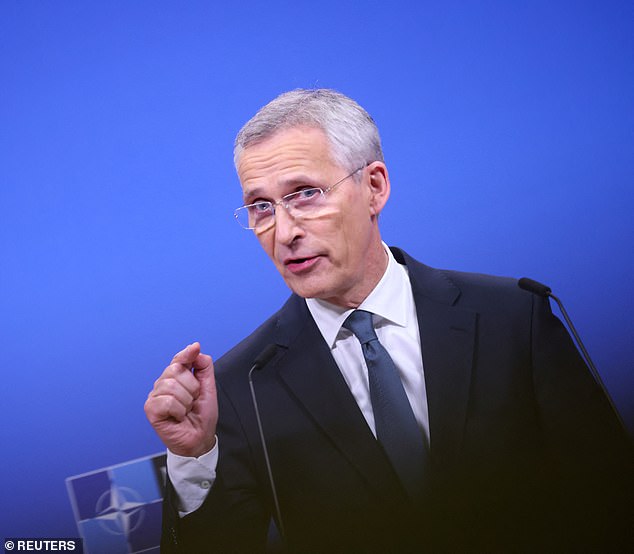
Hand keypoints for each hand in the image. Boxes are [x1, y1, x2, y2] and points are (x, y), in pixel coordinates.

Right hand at [144, 342, 217, 456]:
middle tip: (192, 401)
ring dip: (186, 401)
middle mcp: (163, 384)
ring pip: (172, 386)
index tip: (196, 347)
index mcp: (176, 378)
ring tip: (185, 410)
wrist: (200, 438)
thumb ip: (203, 367)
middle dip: (192, 387)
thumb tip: (195, 349)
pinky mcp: (151, 409)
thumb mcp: (208, 387)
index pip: (179, 359)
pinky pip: (167, 401)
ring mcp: (155, 396)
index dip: (187, 353)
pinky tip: (178, 417)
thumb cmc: (202, 415)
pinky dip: (178, 411)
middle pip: (176, 370)